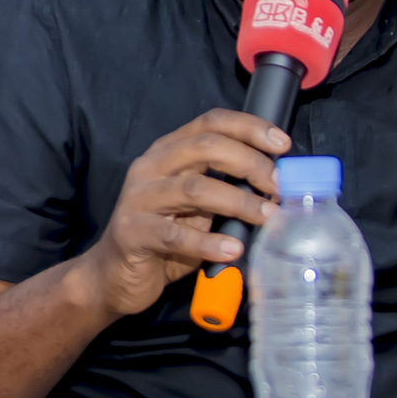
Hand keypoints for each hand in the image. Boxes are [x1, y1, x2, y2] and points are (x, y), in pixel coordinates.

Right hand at [77, 108, 287, 320]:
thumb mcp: (197, 207)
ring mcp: (138, 198)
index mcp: (167, 152)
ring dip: (239, 202)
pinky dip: (209, 242)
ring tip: (267, 218)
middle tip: (279, 187)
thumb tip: (275, 187)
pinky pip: (175, 235)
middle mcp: (150, 167)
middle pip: (205, 147)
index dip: (249, 128)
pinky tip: (232, 251)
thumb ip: (225, 189)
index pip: (210, 123)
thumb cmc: (164, 237)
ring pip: (195, 188)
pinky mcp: (132, 232)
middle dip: (250, 164)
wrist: (114, 274)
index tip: (282, 145)